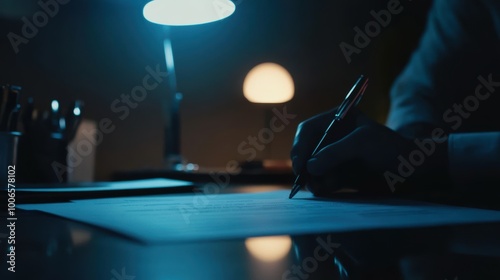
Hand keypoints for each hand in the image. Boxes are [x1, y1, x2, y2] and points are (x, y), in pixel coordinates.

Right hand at [291, 109, 446, 195]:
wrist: (411, 167)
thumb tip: (310, 167)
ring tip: (325, 184)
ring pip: (312, 168)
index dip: (301, 146)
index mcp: (336, 120)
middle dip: (305, 165)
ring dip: (314, 178)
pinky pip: (322, 179)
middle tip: (306, 180)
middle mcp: (332, 137)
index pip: (308, 130)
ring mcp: (335, 155)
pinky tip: (331, 186)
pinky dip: (323, 185)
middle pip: (305, 150)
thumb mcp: (362, 144)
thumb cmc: (390, 147)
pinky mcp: (339, 172)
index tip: (300, 165)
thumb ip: (335, 153)